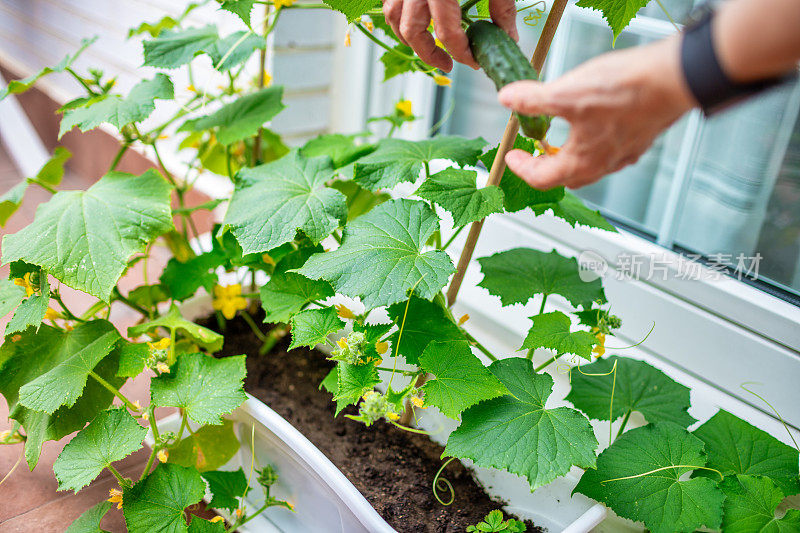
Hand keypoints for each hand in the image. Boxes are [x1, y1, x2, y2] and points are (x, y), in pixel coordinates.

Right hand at [382, 0, 517, 71]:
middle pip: (412, 31)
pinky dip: (400, 16)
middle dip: (429, 53)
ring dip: (409, 37)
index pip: (447, 32)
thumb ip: (502, 6)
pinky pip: (390, 2)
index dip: (461, 53)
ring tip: (429, 46)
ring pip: (393, 18)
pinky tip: (417, 21)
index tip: (473, 62)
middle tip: (447, 65)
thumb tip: (507, 37)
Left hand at [498, 36, 696, 188]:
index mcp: (582, 162)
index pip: (541, 179)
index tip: (512, 156)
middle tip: (533, 152)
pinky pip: (609, 150)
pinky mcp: (640, 136)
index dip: (521, 168)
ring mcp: (624, 152)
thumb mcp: (566, 93)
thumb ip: (533, 99)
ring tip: (559, 138)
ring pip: (589, 165)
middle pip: (565, 177)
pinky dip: (592, 143)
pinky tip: (592, 122)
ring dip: (569, 155)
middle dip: (544, 166)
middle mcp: (604, 164)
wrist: (675, 78)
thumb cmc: (627, 91)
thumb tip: (509, 99)